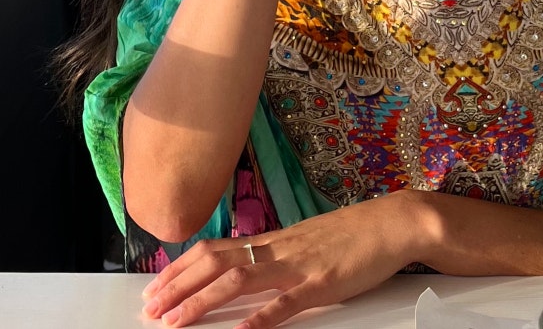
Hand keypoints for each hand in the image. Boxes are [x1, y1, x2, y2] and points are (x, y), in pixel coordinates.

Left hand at [140, 192, 426, 327]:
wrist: (393, 223)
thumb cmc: (353, 234)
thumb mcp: (305, 241)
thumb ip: (275, 255)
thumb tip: (245, 267)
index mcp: (272, 241)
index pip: (214, 250)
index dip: (181, 269)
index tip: (155, 287)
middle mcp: (277, 250)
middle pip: (214, 263)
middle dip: (177, 287)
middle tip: (150, 309)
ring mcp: (297, 266)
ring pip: (238, 281)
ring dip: (201, 302)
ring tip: (175, 322)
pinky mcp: (322, 284)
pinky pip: (285, 303)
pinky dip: (260, 319)